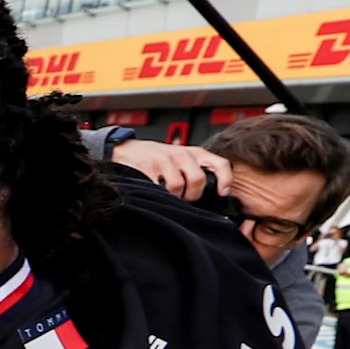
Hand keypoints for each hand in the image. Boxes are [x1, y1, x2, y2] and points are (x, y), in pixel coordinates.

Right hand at [108, 137, 237, 202]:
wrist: (124, 149)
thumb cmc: (154, 158)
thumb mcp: (179, 159)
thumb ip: (194, 170)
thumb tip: (212, 194)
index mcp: (193, 152)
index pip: (219, 164)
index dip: (225, 180)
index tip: (222, 194)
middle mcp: (180, 154)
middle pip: (197, 180)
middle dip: (192, 195)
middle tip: (183, 199)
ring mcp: (163, 160)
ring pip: (178, 187)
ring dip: (173, 197)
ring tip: (166, 195)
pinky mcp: (147, 167)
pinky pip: (159, 189)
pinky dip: (158, 196)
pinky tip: (154, 193)